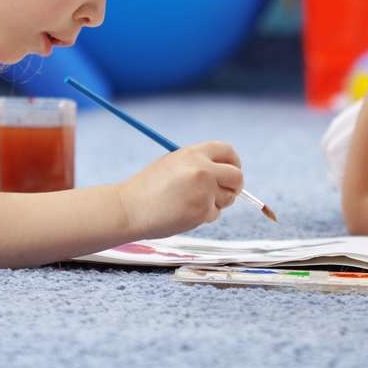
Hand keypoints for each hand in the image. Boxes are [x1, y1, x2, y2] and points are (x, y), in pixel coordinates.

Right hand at [116, 141, 243, 238]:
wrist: (130, 208)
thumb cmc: (148, 188)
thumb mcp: (173, 163)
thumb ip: (198, 163)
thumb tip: (225, 171)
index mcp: (194, 153)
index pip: (228, 151)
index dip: (233, 162)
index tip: (231, 172)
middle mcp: (202, 169)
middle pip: (237, 176)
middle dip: (235, 187)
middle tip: (225, 193)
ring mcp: (204, 190)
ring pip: (227, 198)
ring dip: (216, 203)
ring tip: (190, 203)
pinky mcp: (201, 210)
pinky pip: (214, 214)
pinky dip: (203, 216)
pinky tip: (183, 213)